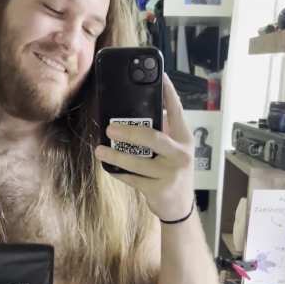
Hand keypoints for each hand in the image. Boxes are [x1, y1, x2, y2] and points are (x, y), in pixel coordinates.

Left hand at [95, 74, 194, 222]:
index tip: (159, 76)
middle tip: (110, 128)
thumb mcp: (175, 150)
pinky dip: (119, 173)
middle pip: (154, 138)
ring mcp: (170, 174)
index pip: (177, 111)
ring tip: (100, 150)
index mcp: (184, 139)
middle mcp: (181, 155)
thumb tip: (139, 108)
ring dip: (116, 156)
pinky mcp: (159, 190)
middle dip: (130, 132)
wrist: (179, 207)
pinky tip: (108, 167)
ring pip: (138, 163)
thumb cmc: (173, 172)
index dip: (168, 93)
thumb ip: (164, 131)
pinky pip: (133, 180)